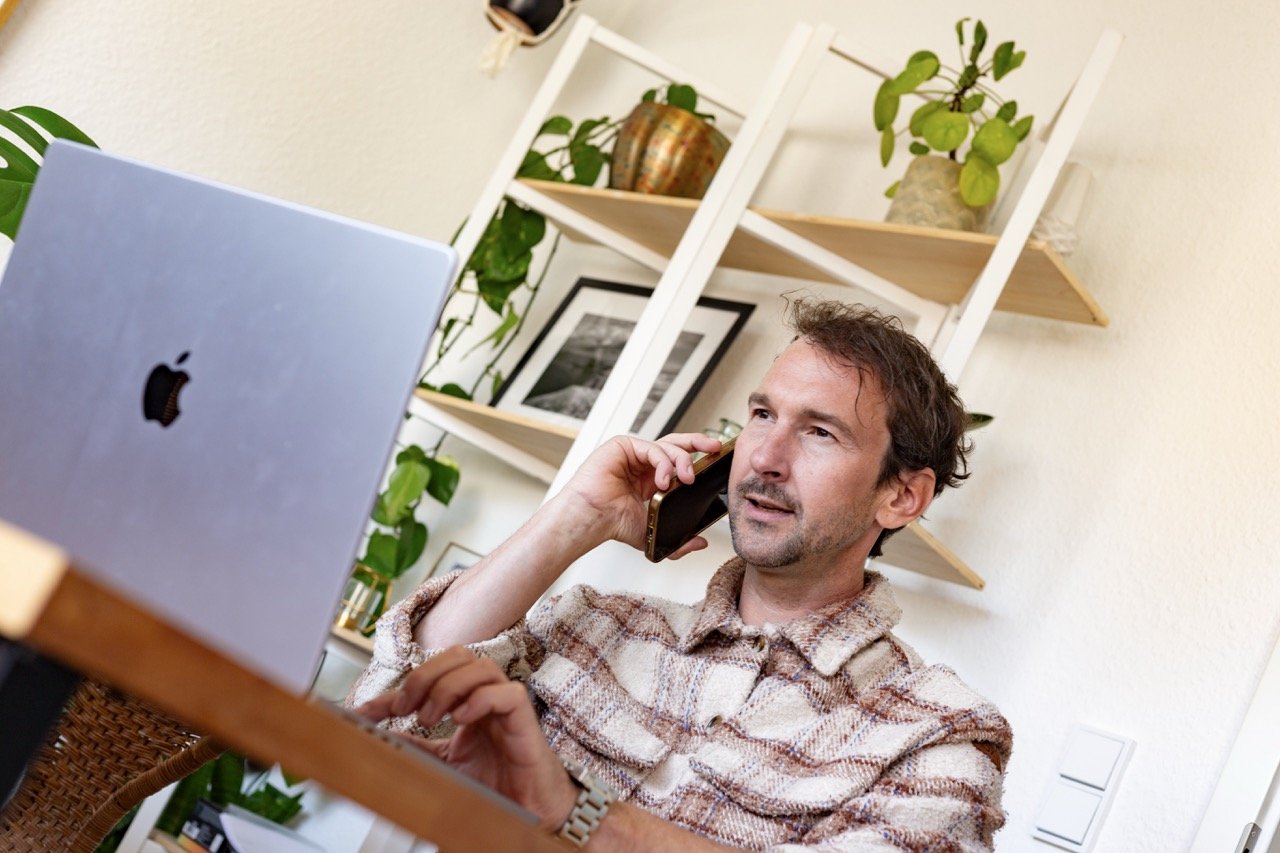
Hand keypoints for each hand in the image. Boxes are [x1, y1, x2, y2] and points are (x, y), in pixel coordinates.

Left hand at [357, 647, 577, 832]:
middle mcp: (486, 694)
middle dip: (425, 676)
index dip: (397, 689)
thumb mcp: (442, 762)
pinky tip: (462, 718)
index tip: (366, 711)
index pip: (431, 675)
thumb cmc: (493, 781)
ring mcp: (506, 704)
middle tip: (406, 708)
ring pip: (481, 666)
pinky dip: (481, 699)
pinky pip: (508, 692)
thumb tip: (379, 738)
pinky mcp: (524, 719)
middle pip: (458, 655)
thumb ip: (415, 746)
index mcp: (467, 698)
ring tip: (432, 717)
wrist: (526, 808)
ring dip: (449, 686)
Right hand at [560, 433, 723, 557]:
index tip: (717, 458)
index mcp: (652, 479)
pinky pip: (652, 448)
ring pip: (667, 446)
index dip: (698, 457)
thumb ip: (678, 540)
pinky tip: (664, 481)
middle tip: (715, 448)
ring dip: (682, 461)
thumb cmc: (612, 523)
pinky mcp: (623, 446)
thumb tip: (701, 542)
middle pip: (677, 444)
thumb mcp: (653, 534)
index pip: (679, 461)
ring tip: (687, 479)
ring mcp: (633, 453)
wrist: (591, 520)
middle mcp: (644, 463)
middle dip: (698, 443)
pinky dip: (663, 463)